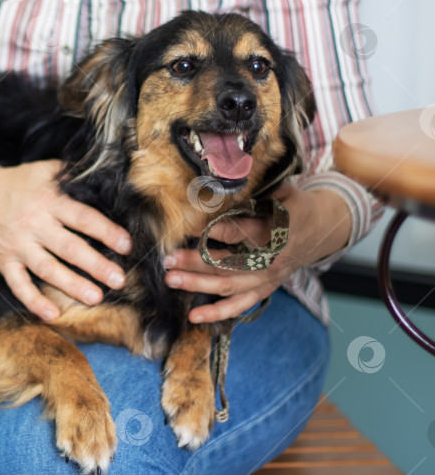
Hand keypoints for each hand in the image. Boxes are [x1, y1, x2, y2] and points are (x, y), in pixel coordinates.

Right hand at [0, 155, 130, 319]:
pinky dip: (34, 301)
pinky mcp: (4, 262)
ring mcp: (17, 245)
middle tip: (119, 279)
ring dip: (72, 285)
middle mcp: (33, 223)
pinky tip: (53, 314)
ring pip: (47, 269)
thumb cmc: (19, 184)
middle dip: (96, 265)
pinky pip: (19, 285)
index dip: (106, 231)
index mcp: (48, 200)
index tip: (126, 245)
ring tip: (96, 297)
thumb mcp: (44, 170)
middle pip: (69, 247)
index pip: (82, 217)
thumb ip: (73, 174)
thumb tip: (109, 176)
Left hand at [163, 183, 352, 322]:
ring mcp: (268, 277)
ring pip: (229, 286)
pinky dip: (218, 313)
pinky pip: (240, 305)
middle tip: (168, 260)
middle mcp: (271, 258)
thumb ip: (255, 188)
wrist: (324, 229)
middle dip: (195, 263)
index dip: (211, 231)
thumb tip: (224, 176)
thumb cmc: (294, 205)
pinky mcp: (265, 289)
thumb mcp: (281, 189)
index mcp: (275, 230)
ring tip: (171, 280)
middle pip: (228, 264)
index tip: (185, 228)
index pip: (239, 232)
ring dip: (198, 285)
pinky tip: (194, 316)